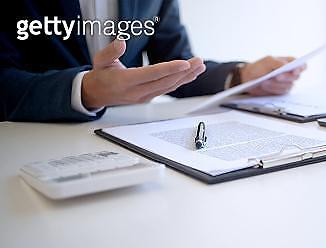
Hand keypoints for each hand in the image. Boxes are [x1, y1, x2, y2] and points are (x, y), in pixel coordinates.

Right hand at [82, 39, 205, 108]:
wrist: (96, 94)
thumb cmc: (100, 75)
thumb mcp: (100, 60)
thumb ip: (111, 51)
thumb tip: (121, 42)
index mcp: (125, 81)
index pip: (152, 74)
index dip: (170, 69)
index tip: (185, 63)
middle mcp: (137, 92)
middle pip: (166, 82)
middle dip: (184, 72)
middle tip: (198, 62)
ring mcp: (144, 97)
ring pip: (169, 87)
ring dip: (186, 77)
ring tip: (199, 67)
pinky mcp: (149, 98)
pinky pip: (167, 89)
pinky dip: (180, 82)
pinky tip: (190, 75)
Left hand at [240, 56, 305, 95]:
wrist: (248, 78)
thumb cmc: (258, 67)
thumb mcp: (267, 61)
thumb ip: (277, 62)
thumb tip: (286, 65)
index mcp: (288, 63)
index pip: (301, 65)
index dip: (301, 68)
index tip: (295, 71)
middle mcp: (289, 73)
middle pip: (295, 77)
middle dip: (286, 77)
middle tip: (277, 76)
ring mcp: (285, 83)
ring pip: (287, 86)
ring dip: (276, 84)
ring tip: (265, 81)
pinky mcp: (280, 91)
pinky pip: (281, 92)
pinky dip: (272, 89)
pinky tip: (265, 85)